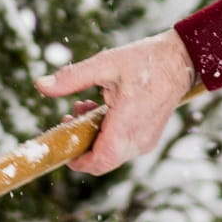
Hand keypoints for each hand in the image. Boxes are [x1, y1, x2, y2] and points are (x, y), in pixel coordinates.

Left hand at [35, 31, 197, 175]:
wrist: (181, 60)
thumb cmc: (145, 61)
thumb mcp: (105, 64)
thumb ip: (72, 78)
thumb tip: (40, 85)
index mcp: (127, 124)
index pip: (99, 160)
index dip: (77, 161)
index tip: (63, 143)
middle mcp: (138, 139)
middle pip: (102, 161)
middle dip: (82, 143)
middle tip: (71, 117)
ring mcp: (146, 140)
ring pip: (112, 154)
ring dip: (93, 136)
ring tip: (84, 107)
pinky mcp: (150, 137)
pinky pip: (123, 147)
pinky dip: (108, 134)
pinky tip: (103, 110)